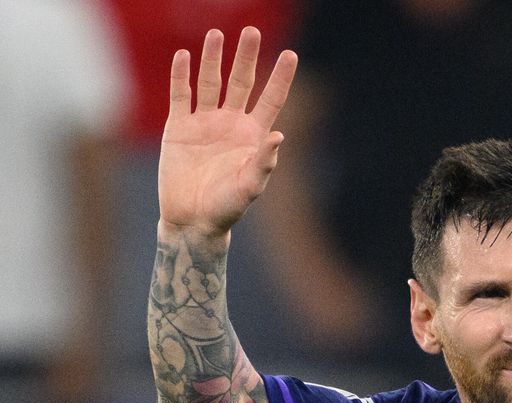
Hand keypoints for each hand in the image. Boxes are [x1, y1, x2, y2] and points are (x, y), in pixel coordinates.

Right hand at [158, 27, 296, 235]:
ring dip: (213, 59)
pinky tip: (185, 56)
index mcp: (253, 135)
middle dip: (246, 57)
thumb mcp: (250, 187)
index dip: (281, 77)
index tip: (291, 54)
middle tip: (252, 31)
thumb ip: (263, 163)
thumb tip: (279, 136)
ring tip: (216, 34)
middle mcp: (231, 123)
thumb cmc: (227, 208)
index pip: (271, 99)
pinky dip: (182, 76)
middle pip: (241, 82)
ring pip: (210, 82)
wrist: (192, 220)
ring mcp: (205, 122)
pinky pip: (181, 95)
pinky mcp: (180, 127)